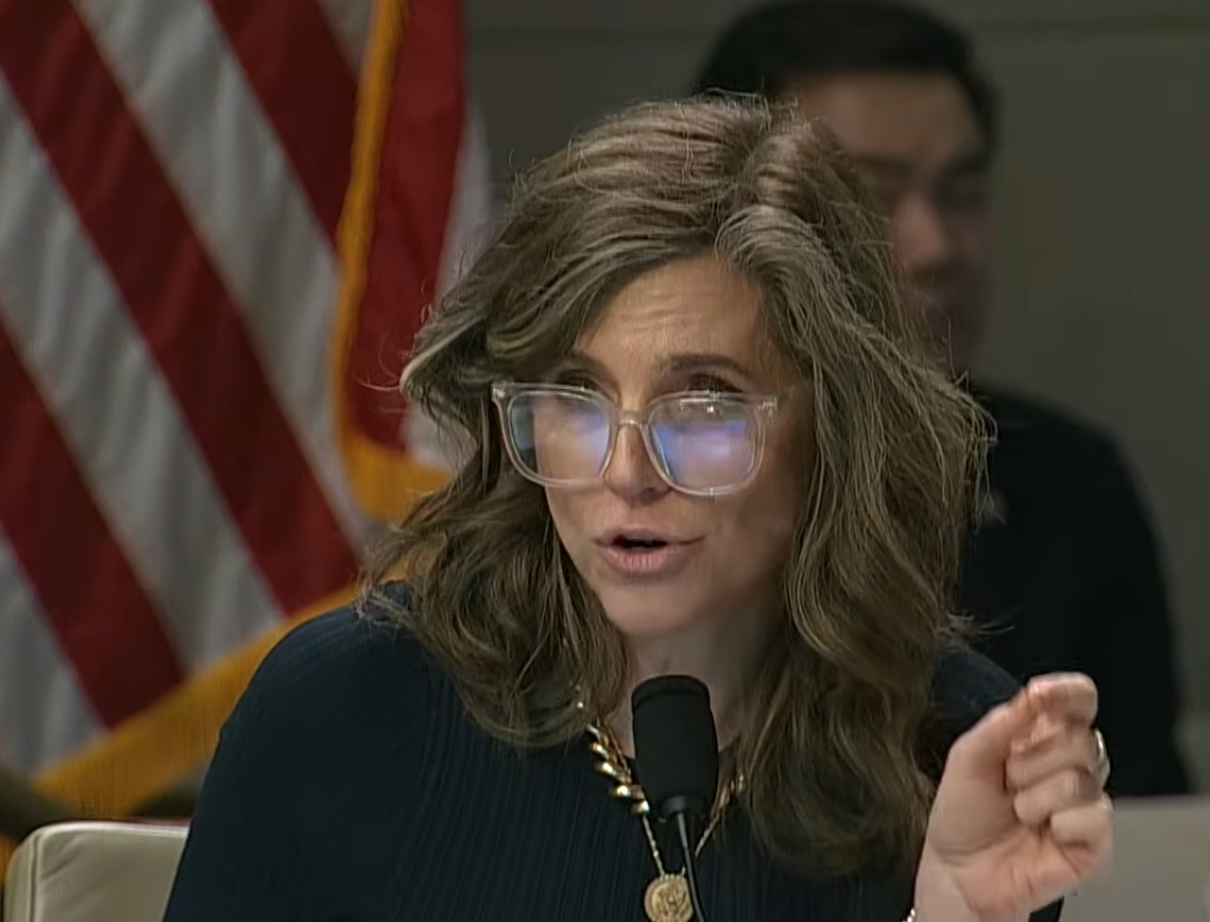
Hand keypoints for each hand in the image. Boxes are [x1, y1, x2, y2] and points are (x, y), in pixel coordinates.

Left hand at [915, 673, 1113, 921]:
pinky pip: (1094, 816)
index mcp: (1040, 737)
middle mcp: (1068, 765)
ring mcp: (1085, 802)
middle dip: (1032, 760)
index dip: (1070, 692)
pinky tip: (1042, 833)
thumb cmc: (963, 814)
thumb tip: (1033, 695)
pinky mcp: (1095, 840)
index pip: (1076, 702)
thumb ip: (1002, 723)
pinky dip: (1058, 824)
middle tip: (1008, 781)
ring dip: (1035, 797)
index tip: (1044, 692)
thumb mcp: (969, 756)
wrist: (959, 871)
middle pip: (1081, 738)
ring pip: (1080, 777)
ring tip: (1018, 812)